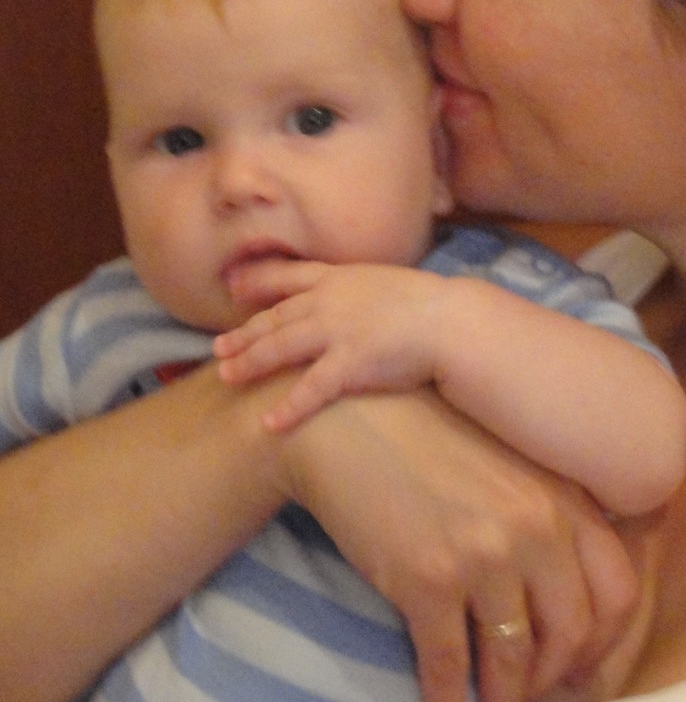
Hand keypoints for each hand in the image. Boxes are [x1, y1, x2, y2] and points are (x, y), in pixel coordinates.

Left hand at [217, 260, 448, 431]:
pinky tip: (269, 423)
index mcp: (340, 278)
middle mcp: (331, 301)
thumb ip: (360, 291)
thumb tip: (352, 301)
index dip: (257, 285)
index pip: (289, 278)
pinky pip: (312, 388)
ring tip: (226, 377)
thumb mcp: (386, 283)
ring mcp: (339, 331)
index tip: (232, 290)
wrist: (452, 321)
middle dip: (244, 334)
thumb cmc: (428, 305)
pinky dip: (289, 407)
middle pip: (276, 318)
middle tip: (217, 349)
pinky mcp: (352, 363)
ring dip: (251, 362)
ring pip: (282, 346)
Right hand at [278, 387, 639, 701]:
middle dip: (555, 681)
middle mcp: (536, 528)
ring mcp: (483, 555)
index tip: (578, 668)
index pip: (617, 592)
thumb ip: (551, 515)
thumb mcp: (512, 466)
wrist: (348, 424)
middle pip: (572, 633)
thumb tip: (566, 598)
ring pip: (513, 656)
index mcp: (564, 500)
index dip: (602, 643)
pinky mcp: (427, 580)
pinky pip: (448, 665)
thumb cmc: (428, 443)